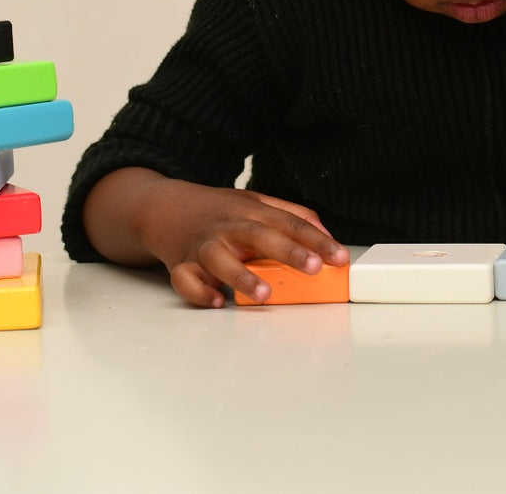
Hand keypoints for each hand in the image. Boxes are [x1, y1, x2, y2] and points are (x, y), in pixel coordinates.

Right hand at [139, 179, 350, 307]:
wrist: (165, 208)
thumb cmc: (219, 211)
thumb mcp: (257, 203)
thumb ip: (293, 216)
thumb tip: (327, 237)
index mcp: (251, 212)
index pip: (290, 223)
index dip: (317, 240)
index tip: (340, 257)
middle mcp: (229, 227)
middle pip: (260, 236)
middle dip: (288, 252)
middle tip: (314, 268)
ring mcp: (204, 246)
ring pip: (220, 259)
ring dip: (242, 276)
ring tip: (265, 294)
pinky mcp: (182, 264)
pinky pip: (187, 280)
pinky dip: (199, 292)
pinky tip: (217, 301)